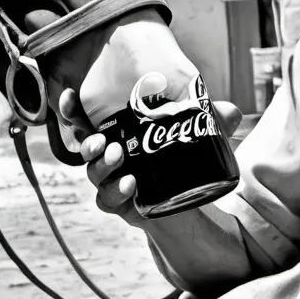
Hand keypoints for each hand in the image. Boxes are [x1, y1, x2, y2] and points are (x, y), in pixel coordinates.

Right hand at [57, 89, 242, 223]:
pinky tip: (131, 185)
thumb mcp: (193, 137)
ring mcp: (110, 181)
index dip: (72, 108)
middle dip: (90, 143)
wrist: (182, 201)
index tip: (69, 94)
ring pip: (94, 173)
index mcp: (116, 133)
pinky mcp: (118, 203)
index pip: (86, 119)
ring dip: (103, 166)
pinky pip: (106, 200)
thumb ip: (210, 122)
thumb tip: (230, 111)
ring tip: (120, 158)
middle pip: (86, 147)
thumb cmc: (177, 159)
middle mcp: (107, 156)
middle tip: (105, 141)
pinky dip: (116, 192)